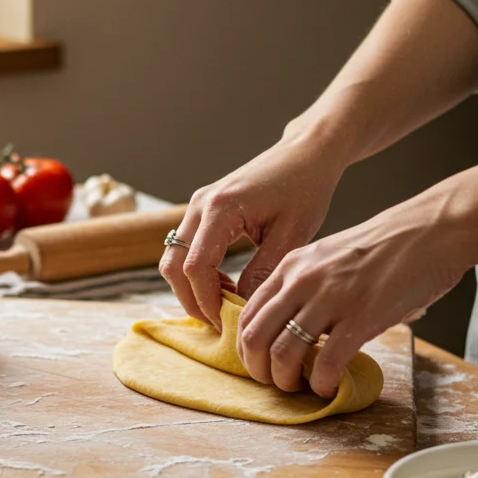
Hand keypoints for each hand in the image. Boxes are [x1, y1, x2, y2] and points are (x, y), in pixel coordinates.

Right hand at [160, 140, 340, 329]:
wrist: (305, 155)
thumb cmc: (305, 189)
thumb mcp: (292, 237)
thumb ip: (263, 273)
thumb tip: (242, 309)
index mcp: (221, 209)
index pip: (195, 267)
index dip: (207, 301)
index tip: (227, 322)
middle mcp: (199, 206)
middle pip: (173, 266)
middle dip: (192, 300)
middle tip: (220, 322)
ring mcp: (195, 206)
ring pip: (172, 259)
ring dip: (191, 287)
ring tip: (224, 304)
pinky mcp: (200, 210)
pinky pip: (183, 249)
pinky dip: (196, 273)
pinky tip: (225, 284)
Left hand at [236, 202, 466, 396]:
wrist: (432, 231)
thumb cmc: (384, 247)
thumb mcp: (327, 257)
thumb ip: (304, 285)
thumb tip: (289, 325)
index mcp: (290, 267)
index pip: (247, 314)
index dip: (245, 347)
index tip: (258, 363)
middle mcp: (302, 282)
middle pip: (255, 337)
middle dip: (256, 369)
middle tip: (272, 382)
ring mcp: (330, 300)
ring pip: (283, 353)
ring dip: (285, 380)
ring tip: (299, 386)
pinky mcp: (361, 318)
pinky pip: (326, 362)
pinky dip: (321, 383)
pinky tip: (328, 386)